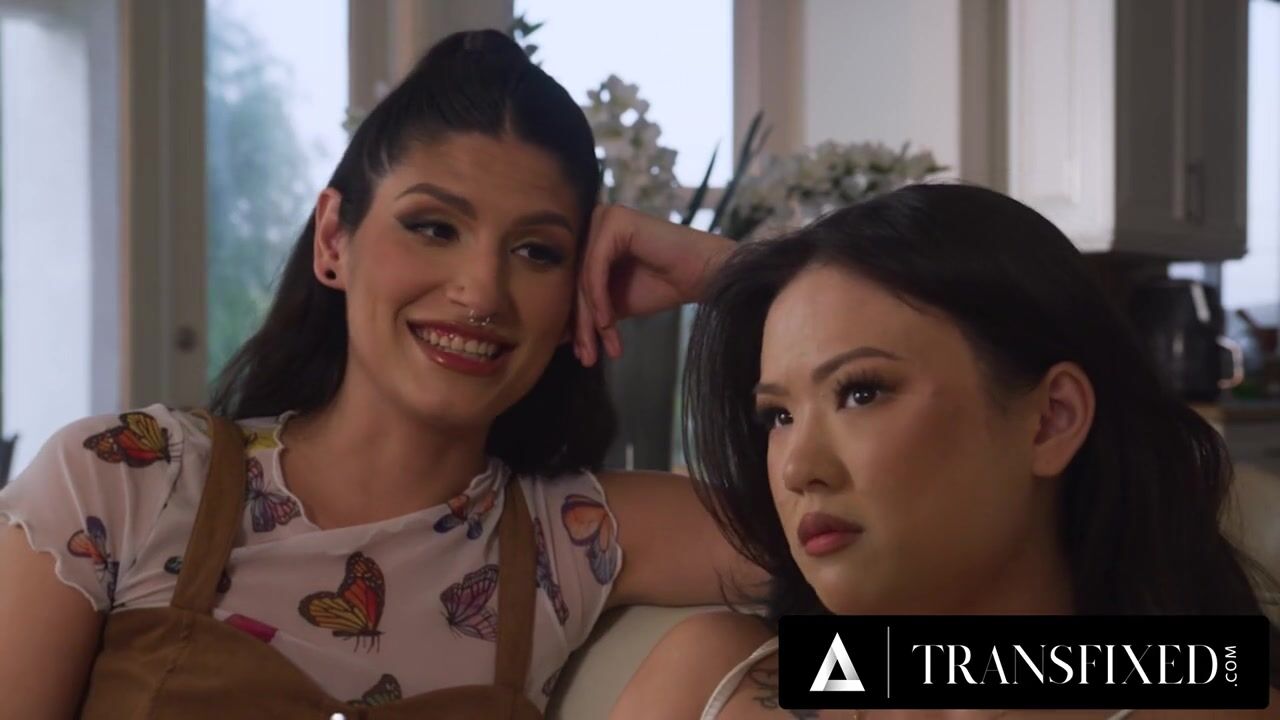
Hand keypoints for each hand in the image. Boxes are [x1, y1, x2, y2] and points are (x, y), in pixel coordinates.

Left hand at [575, 205, 734, 366]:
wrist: (702, 275)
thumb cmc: (663, 285)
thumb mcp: (614, 305)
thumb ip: (588, 312)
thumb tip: (555, 336)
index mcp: (591, 238)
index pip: (574, 284)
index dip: (576, 322)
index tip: (582, 356)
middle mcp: (594, 222)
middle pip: (577, 282)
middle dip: (582, 326)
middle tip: (587, 358)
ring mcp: (604, 218)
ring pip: (584, 278)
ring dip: (591, 319)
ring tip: (597, 350)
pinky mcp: (615, 220)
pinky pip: (597, 268)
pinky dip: (600, 299)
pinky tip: (607, 324)